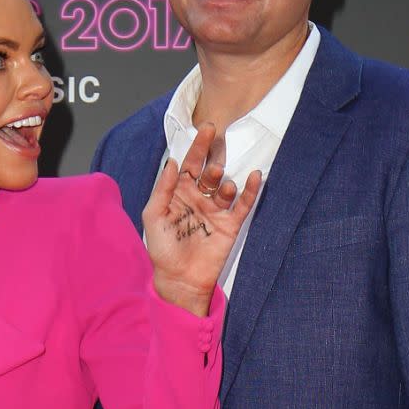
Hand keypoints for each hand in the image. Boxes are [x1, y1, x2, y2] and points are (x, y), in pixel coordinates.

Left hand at [144, 122, 260, 314]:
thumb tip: (171, 162)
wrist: (180, 279)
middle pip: (209, 171)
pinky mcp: (230, 224)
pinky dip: (250, 190)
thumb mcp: (153, 217)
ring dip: (224, 182)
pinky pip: (243, 204)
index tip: (208, 128)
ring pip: (224, 187)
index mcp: (179, 193)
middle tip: (214, 159)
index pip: (189, 164)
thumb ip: (161, 189)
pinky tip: (255, 177)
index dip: (198, 146)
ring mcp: (215, 210)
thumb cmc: (162, 250)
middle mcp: (198, 198)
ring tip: (220, 186)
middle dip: (213, 161)